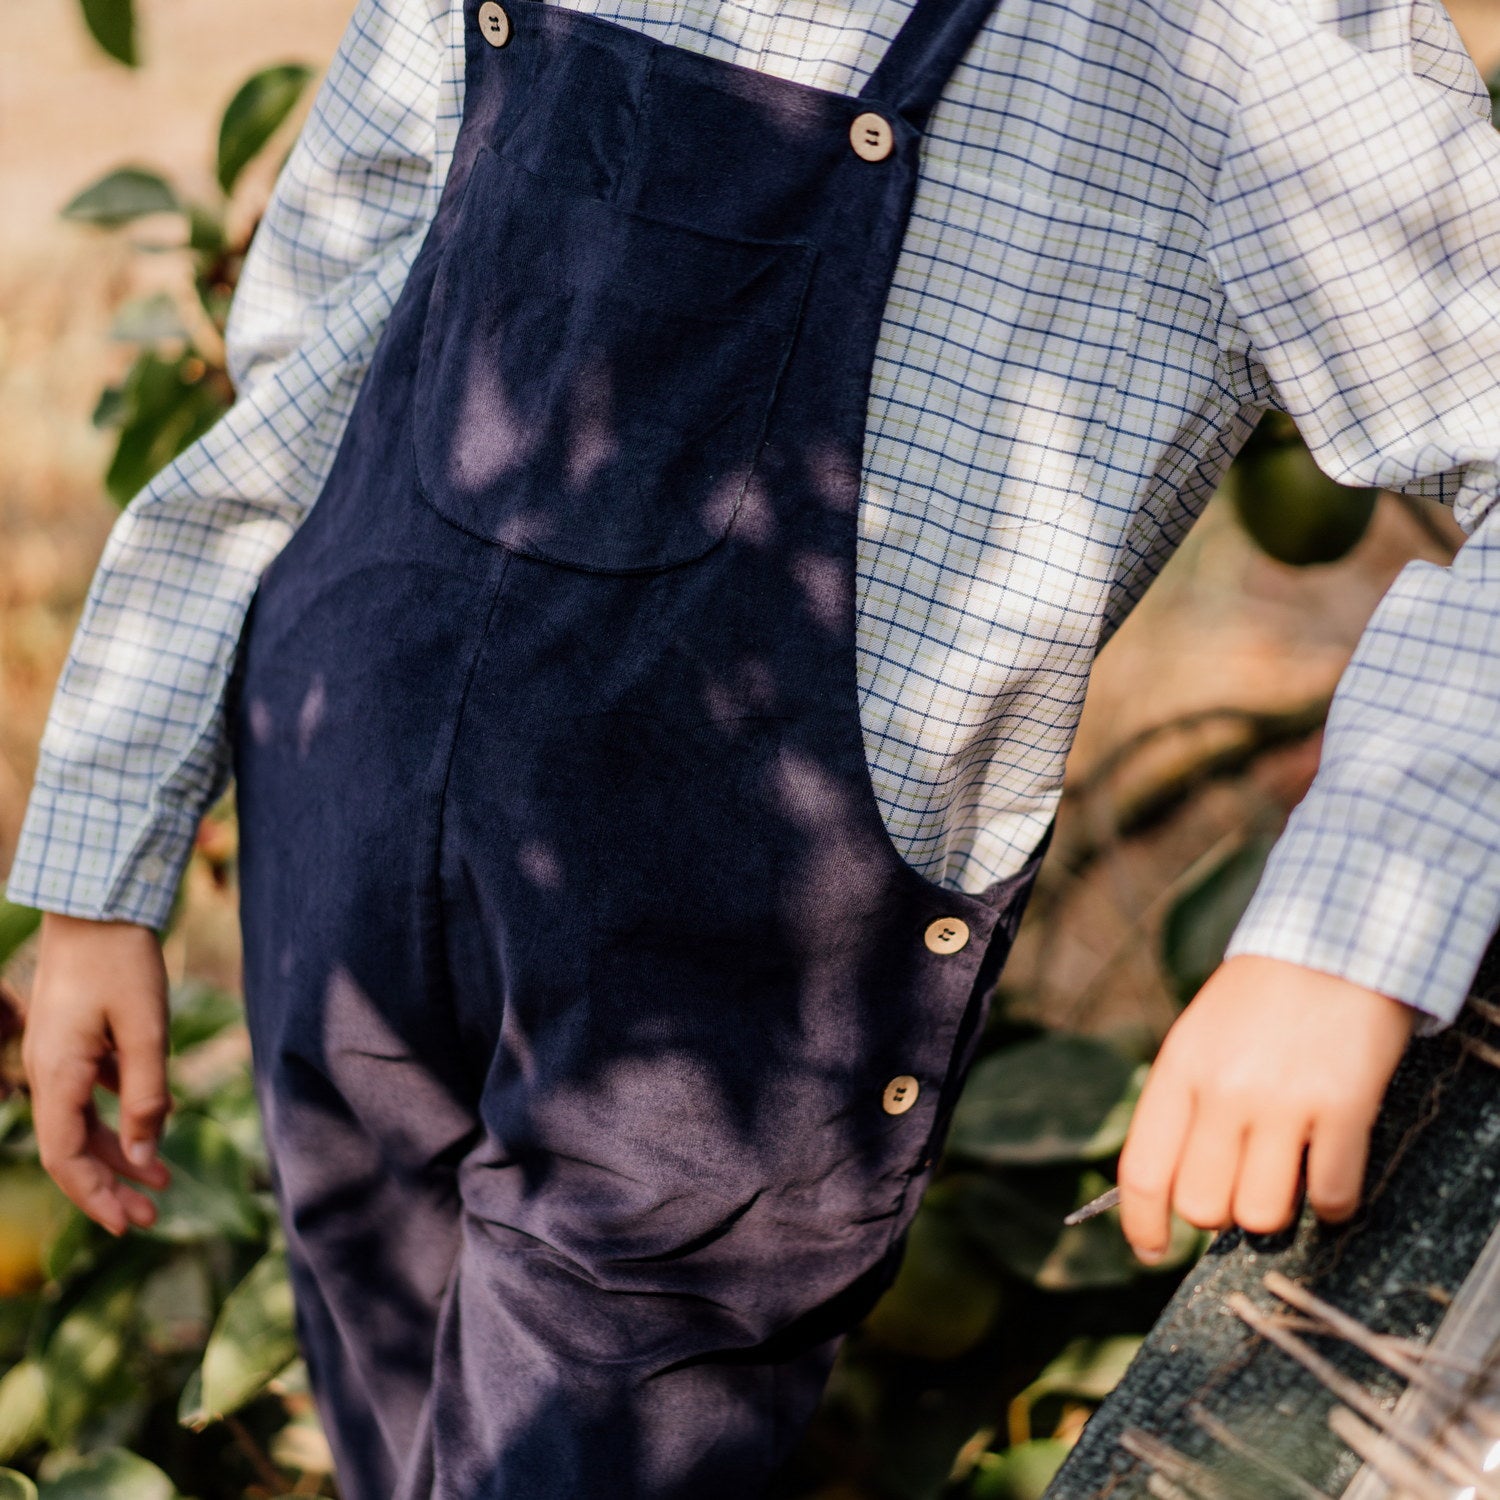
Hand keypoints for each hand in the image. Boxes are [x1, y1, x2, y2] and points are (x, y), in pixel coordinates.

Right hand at [21, 913, 172, 1235]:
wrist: (97, 904)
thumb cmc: (121, 961)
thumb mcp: (146, 1028)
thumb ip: (146, 1092)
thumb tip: (143, 1152)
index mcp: (56, 1074)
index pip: (65, 1157)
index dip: (96, 1195)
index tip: (130, 1223)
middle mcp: (47, 1070)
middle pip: (72, 1147)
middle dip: (111, 1185)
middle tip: (153, 1215)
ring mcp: (58, 1054)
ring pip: (84, 1119)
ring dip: (120, 1149)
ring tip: (163, 1176)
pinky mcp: (74, 1037)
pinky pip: (93, 1089)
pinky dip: (122, 1109)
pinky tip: (158, 1115)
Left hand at [1116, 955, 1417, 1262]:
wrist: (1335, 941)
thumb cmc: (1260, 999)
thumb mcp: (1199, 1037)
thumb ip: (1184, 1104)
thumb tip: (1171, 1190)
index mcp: (1179, 1069)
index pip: (1142, 1171)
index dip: (1141, 1224)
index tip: (1150, 1251)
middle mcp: (1224, 1089)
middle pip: (1202, 1204)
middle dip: (1218, 1214)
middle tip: (1239, 1185)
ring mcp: (1285, 1100)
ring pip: (1262, 1215)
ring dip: (1276, 1212)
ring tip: (1287, 1174)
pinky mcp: (1344, 1107)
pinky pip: (1331, 1196)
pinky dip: (1332, 1202)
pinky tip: (1330, 1171)